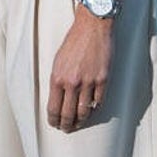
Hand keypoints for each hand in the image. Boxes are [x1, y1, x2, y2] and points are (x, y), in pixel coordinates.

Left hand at [46, 1, 113, 133]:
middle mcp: (72, 83)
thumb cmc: (74, 41)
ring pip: (84, 111)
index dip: (54, 120)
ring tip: (79, 123)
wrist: (92, 27)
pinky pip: (98, 101)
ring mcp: (89, 82)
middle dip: (66, 125)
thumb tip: (58, 99)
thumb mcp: (58, 61)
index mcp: (57, 78)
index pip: (53, 108)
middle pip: (68, 114)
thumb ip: (57, 80)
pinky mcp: (103, 79)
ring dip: (81, 120)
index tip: (55, 124)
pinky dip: (95, 108)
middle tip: (67, 129)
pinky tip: (92, 109)